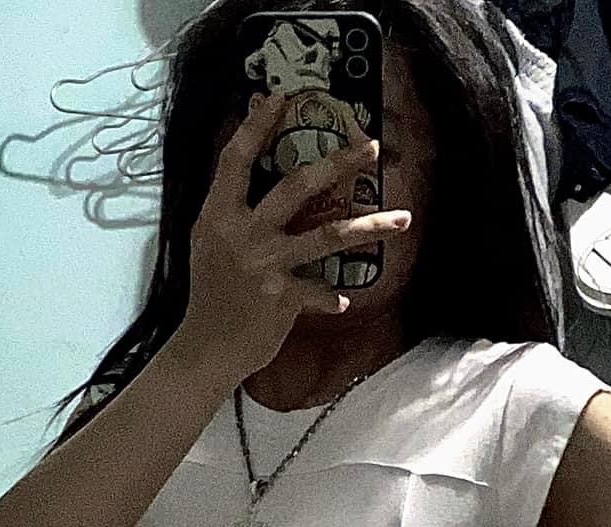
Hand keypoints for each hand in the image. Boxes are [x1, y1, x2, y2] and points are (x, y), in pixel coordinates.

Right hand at [179, 92, 410, 379]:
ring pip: (326, 236)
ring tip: (404, 219)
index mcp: (218, 213)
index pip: (237, 159)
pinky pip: (320, 292)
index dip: (258, 126)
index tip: (281, 98)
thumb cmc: (212, 292)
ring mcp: (265, 264)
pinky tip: (342, 300)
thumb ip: (232, 211)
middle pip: (296, 186)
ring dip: (369, 227)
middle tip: (372, 147)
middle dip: (338, 163)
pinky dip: (332, 297)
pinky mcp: (282, 297)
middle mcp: (242, 232)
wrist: (206, 344)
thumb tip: (256, 179)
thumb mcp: (210, 241)